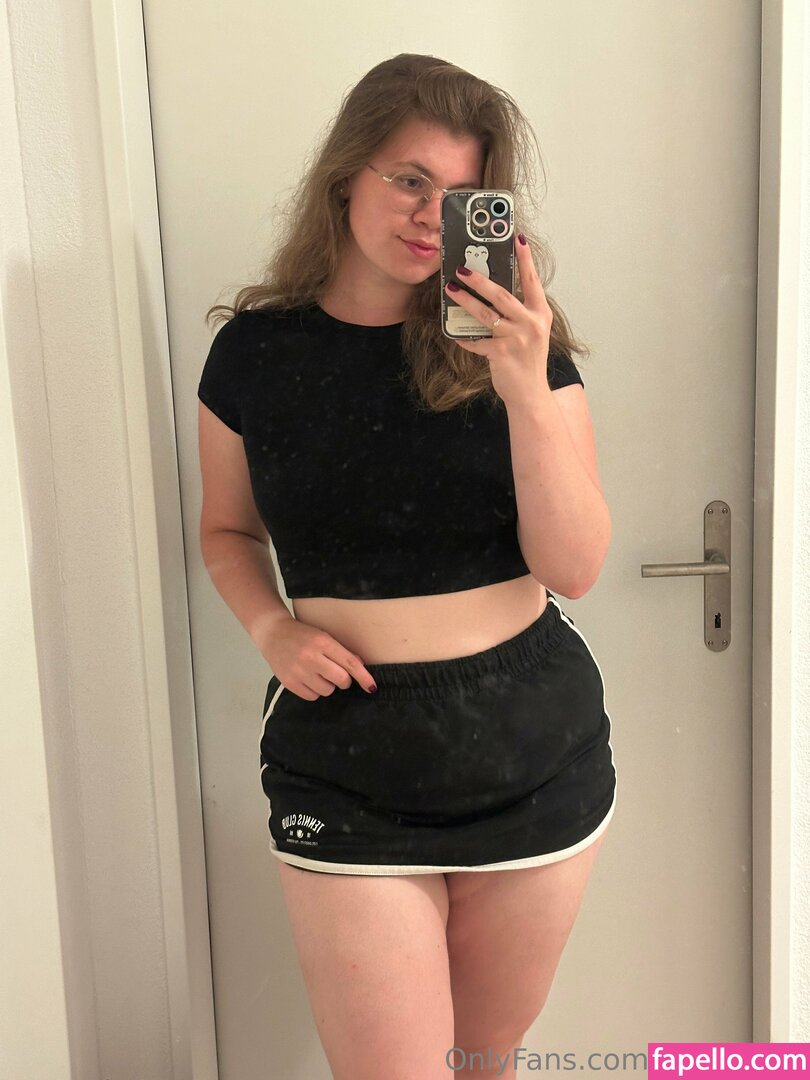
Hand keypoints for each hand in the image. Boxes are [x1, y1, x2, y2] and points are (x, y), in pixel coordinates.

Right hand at [256, 617, 376, 700]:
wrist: (273, 634)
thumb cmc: (302, 634)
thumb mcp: (323, 636)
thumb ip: (341, 651)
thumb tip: (360, 666)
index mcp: (322, 642)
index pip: (349, 663)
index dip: (363, 677)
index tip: (372, 687)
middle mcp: (311, 657)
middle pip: (341, 680)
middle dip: (344, 681)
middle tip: (337, 674)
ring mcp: (299, 671)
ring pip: (327, 691)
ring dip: (328, 685)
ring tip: (318, 674)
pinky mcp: (289, 682)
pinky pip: (312, 696)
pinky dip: (315, 691)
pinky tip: (308, 679)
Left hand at [445, 231, 553, 408]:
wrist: (530, 393)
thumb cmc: (527, 360)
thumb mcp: (530, 332)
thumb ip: (518, 313)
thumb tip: (492, 292)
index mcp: (540, 314)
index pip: (532, 280)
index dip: (525, 258)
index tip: (517, 237)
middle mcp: (531, 323)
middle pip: (502, 294)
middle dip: (480, 279)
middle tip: (462, 268)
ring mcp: (516, 338)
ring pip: (485, 313)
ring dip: (465, 301)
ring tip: (451, 290)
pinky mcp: (501, 353)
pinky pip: (476, 340)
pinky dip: (464, 337)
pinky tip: (454, 332)